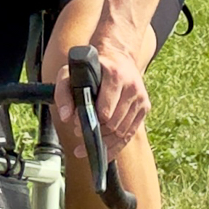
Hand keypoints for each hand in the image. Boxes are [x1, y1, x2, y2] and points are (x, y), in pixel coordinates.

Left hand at [55, 24, 151, 158]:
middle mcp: (132, 88)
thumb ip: (63, 92)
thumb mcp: (71, 72)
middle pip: (114, 125)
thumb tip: (66, 117)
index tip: (78, 127)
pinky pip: (131, 133)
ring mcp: (141, 98)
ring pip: (123, 132)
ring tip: (89, 145)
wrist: (118, 56)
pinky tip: (104, 152)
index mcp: (116, 76)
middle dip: (97, 134)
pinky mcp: (145, 107)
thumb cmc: (93, 67)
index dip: (91, 123)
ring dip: (105, 142)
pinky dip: (117, 146)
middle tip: (80, 136)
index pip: (105, 112)